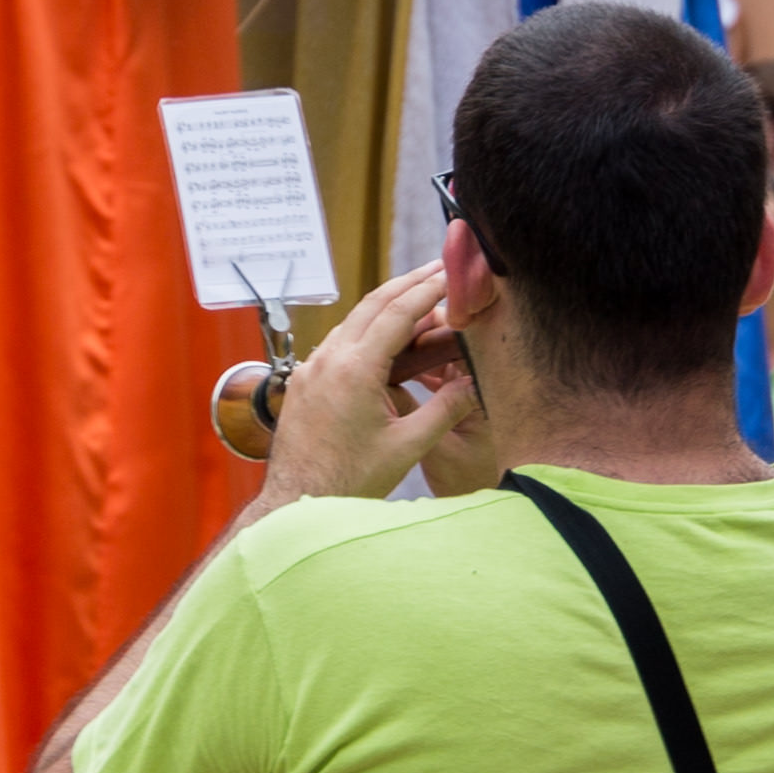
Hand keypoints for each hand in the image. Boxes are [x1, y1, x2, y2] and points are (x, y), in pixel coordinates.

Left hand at [260, 262, 483, 508]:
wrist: (297, 503)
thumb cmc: (348, 482)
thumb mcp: (407, 447)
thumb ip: (445, 410)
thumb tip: (477, 383)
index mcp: (354, 370)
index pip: (398, 313)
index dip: (428, 289)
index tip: (451, 273)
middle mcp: (327, 360)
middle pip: (373, 303)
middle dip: (408, 282)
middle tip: (439, 269)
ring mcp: (311, 369)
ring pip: (353, 320)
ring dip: (386, 303)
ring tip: (417, 295)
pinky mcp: (304, 381)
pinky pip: (338, 341)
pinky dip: (365, 327)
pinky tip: (382, 335)